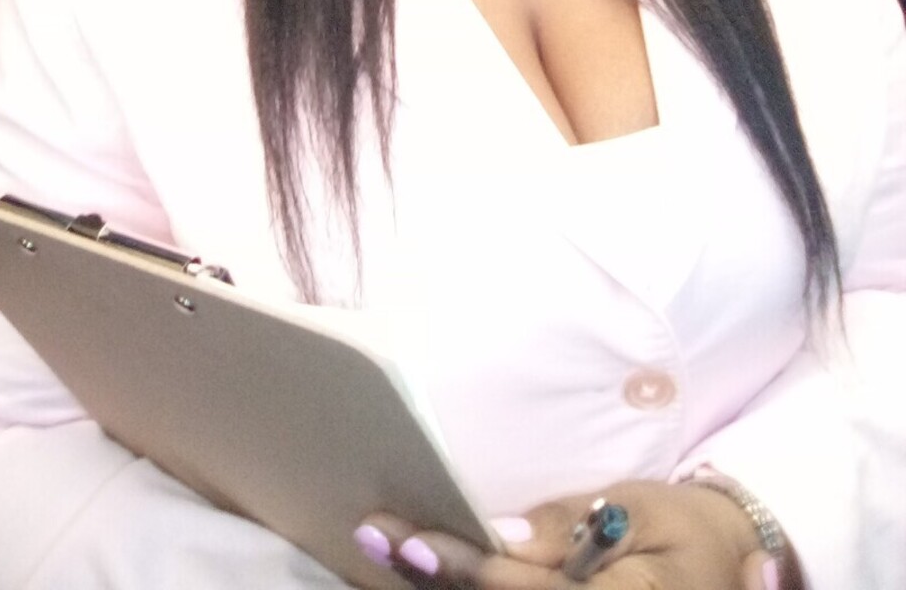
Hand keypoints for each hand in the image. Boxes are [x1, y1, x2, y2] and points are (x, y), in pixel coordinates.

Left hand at [353, 479, 801, 589]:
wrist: (724, 568)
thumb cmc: (679, 530)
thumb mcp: (641, 512)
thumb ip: (571, 529)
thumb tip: (502, 537)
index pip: (525, 589)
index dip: (465, 567)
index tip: (411, 543)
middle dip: (431, 581)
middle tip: (370, 538)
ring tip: (372, 557)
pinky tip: (417, 574)